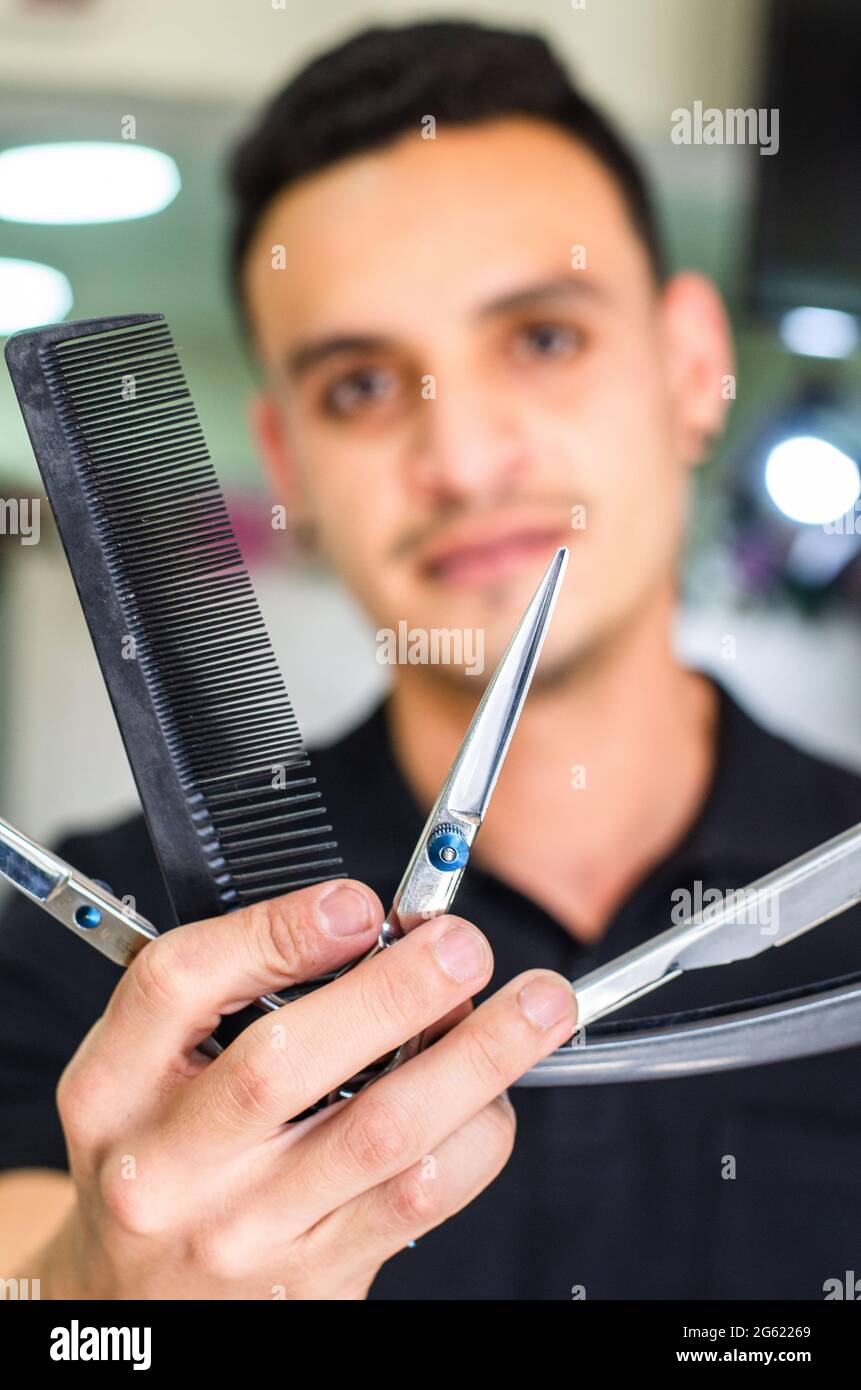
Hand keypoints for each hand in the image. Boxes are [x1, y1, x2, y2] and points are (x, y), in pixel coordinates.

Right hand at [45, 879, 576, 1298]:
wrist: (133, 1300)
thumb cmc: (159, 1158)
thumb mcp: (149, 1068)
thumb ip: (234, 994)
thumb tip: (377, 933)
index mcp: (112, 1087)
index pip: (179, 984)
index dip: (277, 930)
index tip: (357, 905)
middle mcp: (166, 1164)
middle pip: (285, 1059)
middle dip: (396, 989)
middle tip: (464, 945)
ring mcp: (240, 1232)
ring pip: (379, 1134)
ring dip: (475, 1057)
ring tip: (533, 1007)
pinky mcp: (312, 1280)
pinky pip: (417, 1200)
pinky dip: (475, 1134)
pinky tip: (493, 1096)